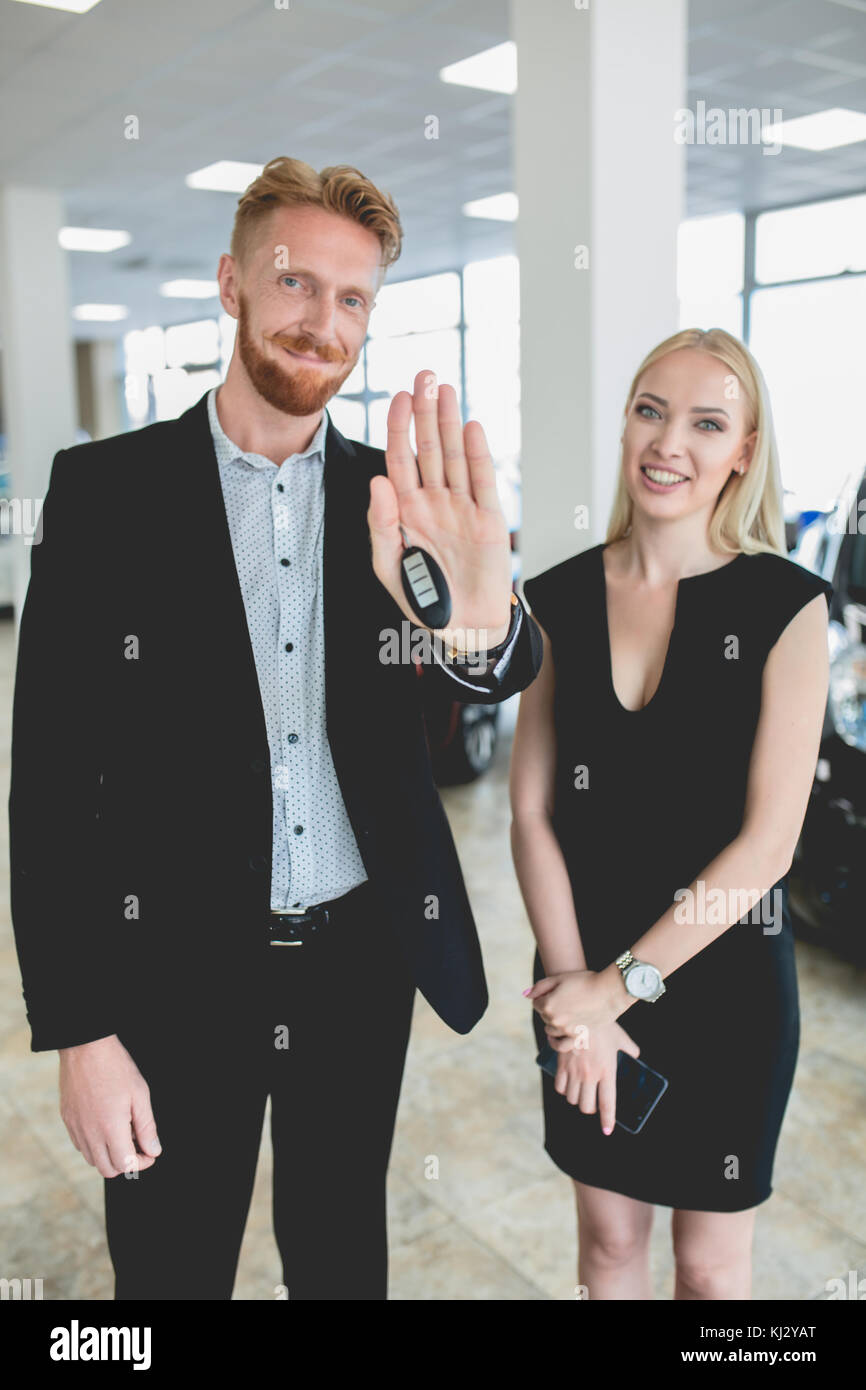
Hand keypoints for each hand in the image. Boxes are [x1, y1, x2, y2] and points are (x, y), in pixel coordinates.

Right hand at [59, 1034, 160, 1178]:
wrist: (84, 1047)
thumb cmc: (115, 1067)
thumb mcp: (140, 1095)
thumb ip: (147, 1127)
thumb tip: (153, 1150)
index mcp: (110, 1129)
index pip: (126, 1165)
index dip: (142, 1163)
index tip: (150, 1152)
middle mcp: (90, 1134)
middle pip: (108, 1169)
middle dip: (126, 1163)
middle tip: (138, 1145)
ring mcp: (75, 1128)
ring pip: (93, 1160)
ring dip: (110, 1155)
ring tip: (122, 1132)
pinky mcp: (67, 1120)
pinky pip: (81, 1145)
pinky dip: (95, 1145)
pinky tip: (106, 1125)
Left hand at [367, 370, 512, 651]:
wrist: (462, 626)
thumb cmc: (424, 599)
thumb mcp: (388, 567)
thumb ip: (380, 525)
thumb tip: (376, 481)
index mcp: (407, 509)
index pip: (400, 458)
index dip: (399, 427)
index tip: (399, 397)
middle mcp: (435, 500)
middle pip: (428, 447)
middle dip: (426, 410)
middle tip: (426, 374)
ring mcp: (462, 506)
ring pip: (454, 456)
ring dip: (450, 422)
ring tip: (446, 388)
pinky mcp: (488, 519)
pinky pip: (482, 481)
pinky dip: (477, 455)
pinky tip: (471, 428)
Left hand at [526, 968, 615, 1049]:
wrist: (609, 992)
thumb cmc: (585, 981)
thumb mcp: (559, 978)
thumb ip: (540, 987)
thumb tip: (526, 995)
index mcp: (548, 1004)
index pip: (536, 1003)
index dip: (544, 996)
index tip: (554, 992)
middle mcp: (555, 1020)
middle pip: (544, 1016)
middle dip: (549, 1008)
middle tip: (563, 999)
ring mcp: (566, 1030)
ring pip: (551, 1029)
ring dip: (555, 1022)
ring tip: (566, 1013)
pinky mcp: (578, 1037)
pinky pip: (562, 1045)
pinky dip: (558, 1041)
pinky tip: (559, 1037)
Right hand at [553, 1021, 640, 1133]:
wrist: (580, 1011)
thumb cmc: (603, 1025)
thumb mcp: (620, 1037)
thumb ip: (629, 1048)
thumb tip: (636, 1054)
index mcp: (607, 1071)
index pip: (607, 1103)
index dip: (607, 1119)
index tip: (607, 1130)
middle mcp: (590, 1075)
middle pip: (586, 1106)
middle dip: (589, 1108)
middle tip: (592, 1103)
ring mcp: (574, 1071)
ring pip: (572, 1099)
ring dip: (576, 1099)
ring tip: (580, 1093)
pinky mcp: (561, 1064)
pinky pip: (559, 1087)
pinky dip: (563, 1089)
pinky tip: (567, 1084)